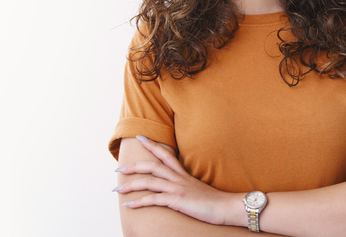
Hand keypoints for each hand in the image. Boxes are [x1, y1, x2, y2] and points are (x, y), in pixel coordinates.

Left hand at [114, 136, 240, 225]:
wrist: (228, 207)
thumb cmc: (215, 201)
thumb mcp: (198, 190)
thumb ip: (187, 187)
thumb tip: (180, 190)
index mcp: (184, 174)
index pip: (166, 154)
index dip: (152, 145)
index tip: (140, 138)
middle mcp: (179, 178)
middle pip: (152, 165)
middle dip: (134, 165)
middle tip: (119, 168)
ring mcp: (177, 188)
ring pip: (149, 181)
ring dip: (130, 185)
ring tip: (117, 189)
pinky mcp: (177, 200)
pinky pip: (153, 199)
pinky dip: (139, 201)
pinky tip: (129, 205)